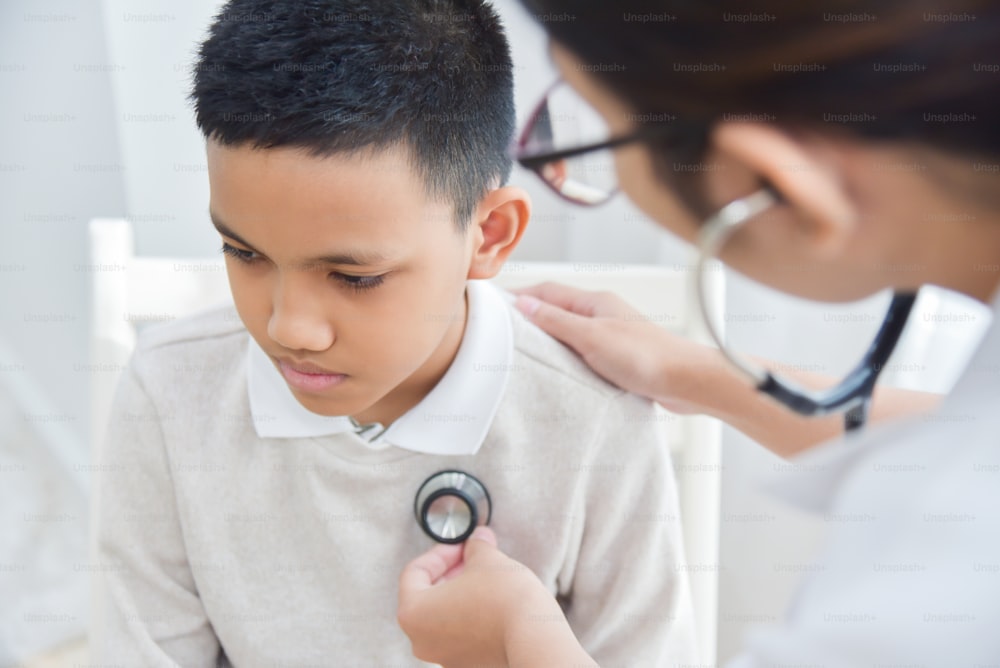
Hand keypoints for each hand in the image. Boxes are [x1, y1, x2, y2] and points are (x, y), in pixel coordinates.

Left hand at [398, 527, 586, 667]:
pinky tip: (494, 603)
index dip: (441, 553)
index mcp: (413, 612)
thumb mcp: (486, 560)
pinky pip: (461, 634)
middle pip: (428, 596)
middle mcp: (421, 640)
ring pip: (445, 616)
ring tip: (488, 578)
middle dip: (452, 572)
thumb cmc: (504, 600)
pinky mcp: (466, 664)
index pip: (415, 572)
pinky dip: (472, 615)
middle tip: (474, 557)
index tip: (462, 546)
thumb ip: (475, 547)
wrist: (535, 639)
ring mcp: (443, 657)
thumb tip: (477, 541)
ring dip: (463, 593)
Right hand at [513, 282, 715, 414]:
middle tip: (501, 333)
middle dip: (530, 319)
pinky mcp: (618, 359)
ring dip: (548, 341)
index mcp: (595, 302)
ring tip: (524, 355)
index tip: (494, 307)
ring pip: (570, 334)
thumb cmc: (647, 357)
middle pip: (557, 311)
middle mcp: (602, 316)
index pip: (547, 291)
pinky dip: (566, 360)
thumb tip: (523, 303)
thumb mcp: (592, 337)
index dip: (519, 296)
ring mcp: (611, 337)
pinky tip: (558, 373)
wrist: (688, 383)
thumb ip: (556, 321)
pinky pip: (583, 354)